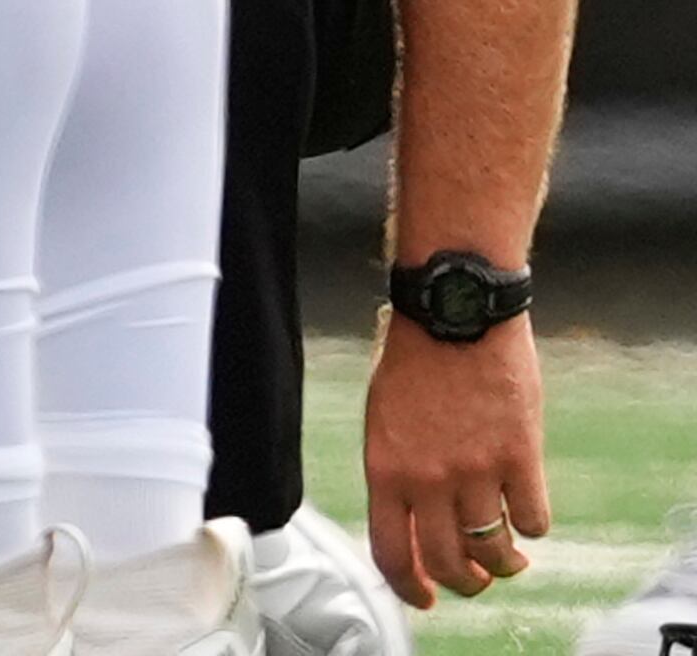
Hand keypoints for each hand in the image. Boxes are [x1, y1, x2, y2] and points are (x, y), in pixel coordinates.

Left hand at [362, 312, 549, 607]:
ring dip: (504, 564)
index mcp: (385, 470)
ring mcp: (476, 470)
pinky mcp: (520, 456)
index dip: (410, 586)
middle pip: (448, 562)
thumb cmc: (415, 364)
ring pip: (495, 550)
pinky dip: (532, 526)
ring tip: (509, 558)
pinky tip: (527, 515)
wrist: (455, 317)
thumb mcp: (382, 423)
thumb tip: (413, 520)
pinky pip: (533, 518)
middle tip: (475, 580)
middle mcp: (428, 479)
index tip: (426, 598)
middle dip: (464, 583)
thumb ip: (397, 474)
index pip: (391, 552)